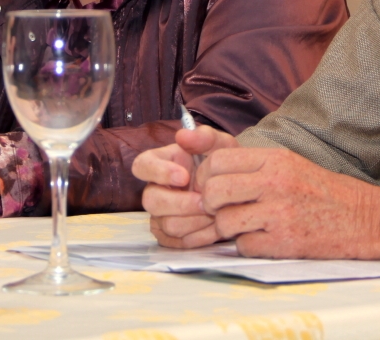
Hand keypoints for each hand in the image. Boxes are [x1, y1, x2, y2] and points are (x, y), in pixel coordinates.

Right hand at [134, 126, 237, 247]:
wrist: (237, 193)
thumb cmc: (224, 166)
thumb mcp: (221, 145)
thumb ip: (204, 137)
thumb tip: (182, 136)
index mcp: (160, 163)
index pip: (142, 166)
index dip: (159, 173)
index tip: (184, 176)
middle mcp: (155, 189)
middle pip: (151, 201)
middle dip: (181, 203)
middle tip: (206, 202)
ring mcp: (160, 214)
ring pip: (167, 224)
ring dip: (195, 221)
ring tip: (216, 214)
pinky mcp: (170, 236)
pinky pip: (177, 243)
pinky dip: (199, 237)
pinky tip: (215, 227)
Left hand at [200, 146, 379, 259]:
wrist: (364, 219)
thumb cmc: (324, 192)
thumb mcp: (291, 164)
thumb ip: (255, 166)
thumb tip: (213, 173)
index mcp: (274, 159)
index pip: (218, 161)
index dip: (205, 177)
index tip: (209, 188)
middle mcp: (274, 182)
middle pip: (214, 192)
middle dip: (210, 205)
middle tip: (219, 211)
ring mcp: (278, 213)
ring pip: (224, 222)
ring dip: (227, 229)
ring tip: (243, 226)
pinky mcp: (284, 242)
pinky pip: (243, 246)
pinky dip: (248, 246)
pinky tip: (262, 239)